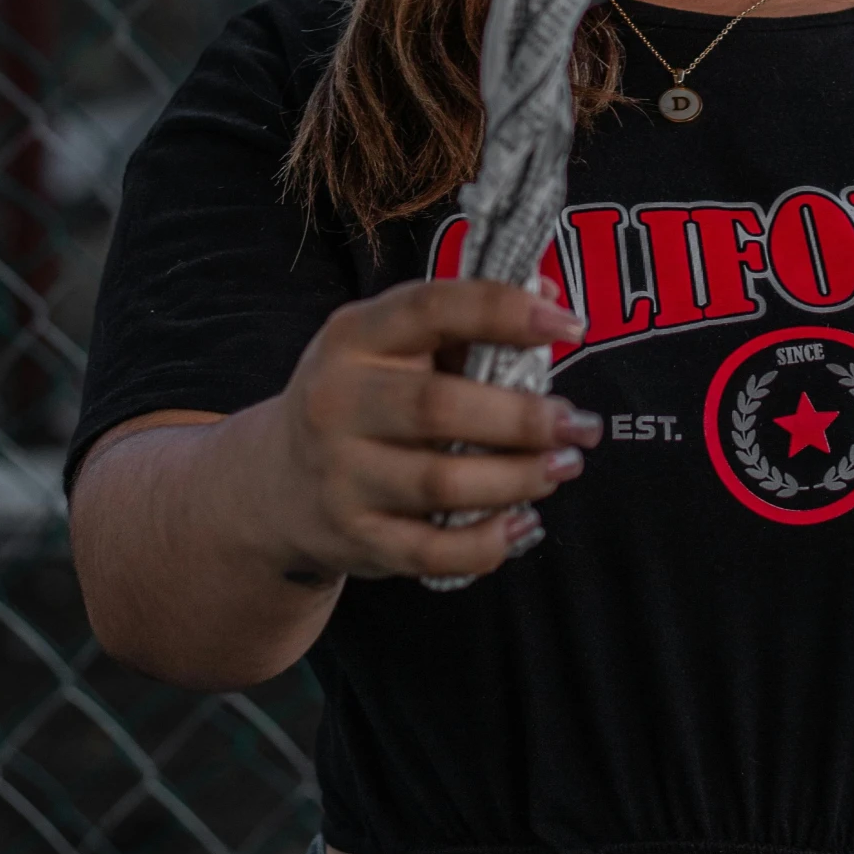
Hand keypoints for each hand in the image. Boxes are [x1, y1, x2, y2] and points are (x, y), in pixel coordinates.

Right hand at [259, 279, 597, 586]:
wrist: (275, 484)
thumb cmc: (365, 397)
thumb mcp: (393, 344)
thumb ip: (467, 322)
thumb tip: (556, 303)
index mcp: (354, 336)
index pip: (431, 307)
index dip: (505, 311)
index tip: (570, 325)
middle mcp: (338, 401)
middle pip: (440, 407)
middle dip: (523, 418)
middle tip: (577, 424)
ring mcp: (341, 474)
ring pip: (441, 482)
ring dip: (518, 478)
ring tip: (563, 466)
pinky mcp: (354, 537)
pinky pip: (430, 551)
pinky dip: (486, 542)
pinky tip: (523, 523)